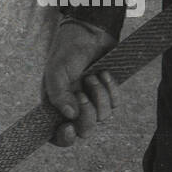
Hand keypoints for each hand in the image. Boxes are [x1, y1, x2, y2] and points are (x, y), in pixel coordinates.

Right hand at [43, 18, 118, 146]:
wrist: (90, 32)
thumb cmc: (68, 51)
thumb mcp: (56, 71)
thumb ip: (58, 95)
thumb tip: (70, 117)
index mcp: (57, 106)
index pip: (58, 136)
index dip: (64, 138)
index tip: (68, 127)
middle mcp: (74, 108)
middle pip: (84, 130)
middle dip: (87, 114)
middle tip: (82, 93)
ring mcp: (93, 102)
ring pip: (102, 117)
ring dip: (99, 95)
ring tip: (93, 76)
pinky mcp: (109, 94)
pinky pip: (115, 104)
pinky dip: (112, 89)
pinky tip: (105, 73)